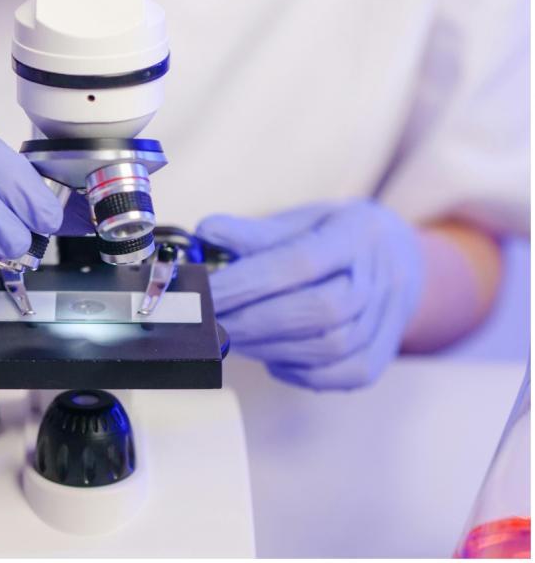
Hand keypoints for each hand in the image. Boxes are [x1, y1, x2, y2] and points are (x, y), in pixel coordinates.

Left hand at [196, 200, 424, 389]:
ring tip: (230, 337)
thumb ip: (254, 232)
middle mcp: (382, 278)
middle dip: (251, 321)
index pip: (299, 262)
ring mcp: (386, 321)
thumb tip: (205, 231)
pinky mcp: (379, 358)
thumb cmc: (331, 237)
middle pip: (318, 310)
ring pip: (328, 348)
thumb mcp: (299, 221)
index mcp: (357, 233)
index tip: (201, 294)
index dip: (245, 283)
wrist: (396, 258)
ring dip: (267, 348)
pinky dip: (296, 371)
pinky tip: (270, 357)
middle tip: (207, 324)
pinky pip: (337, 375)